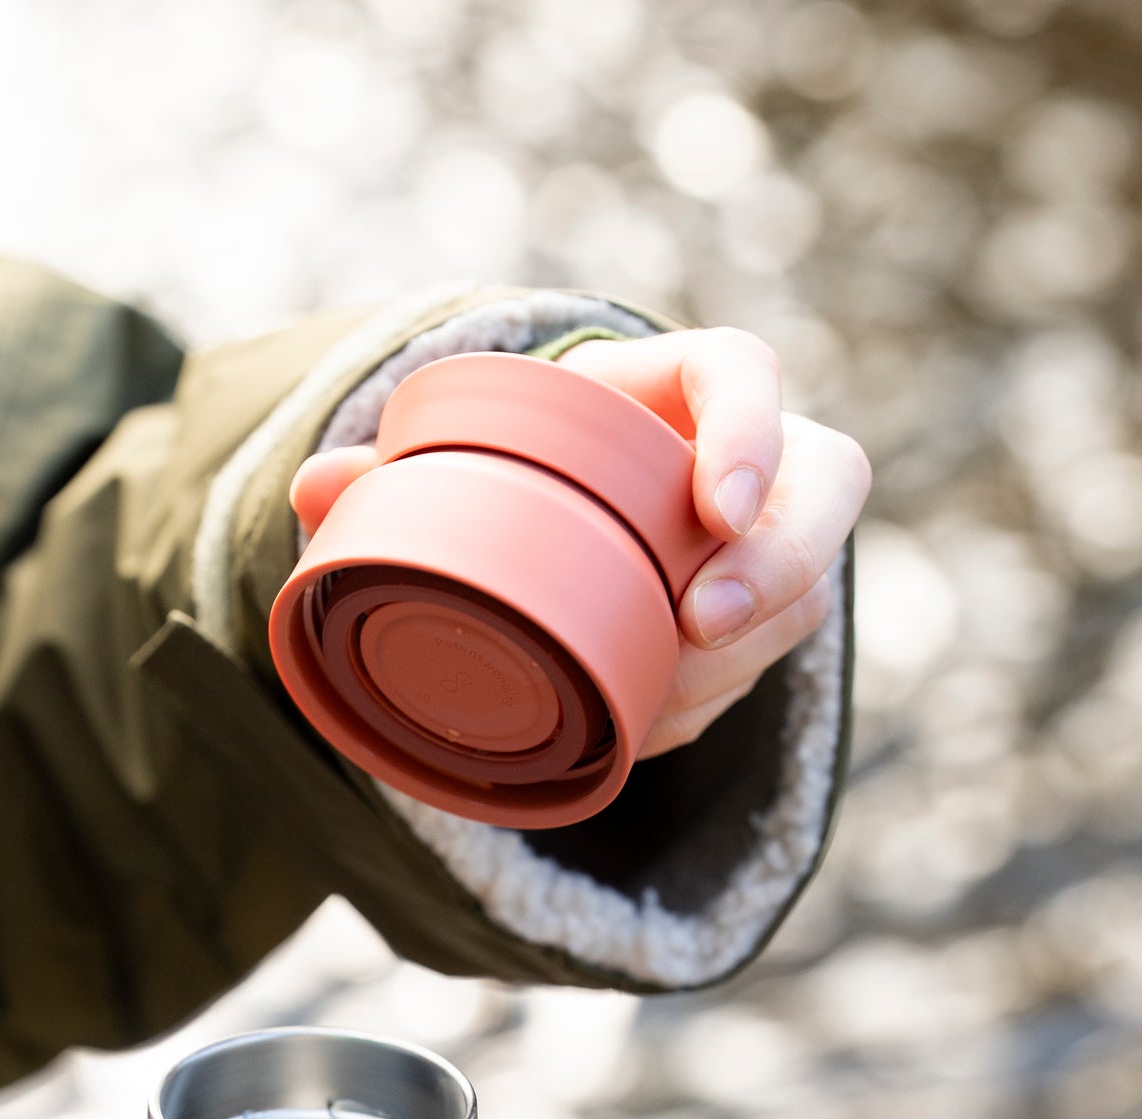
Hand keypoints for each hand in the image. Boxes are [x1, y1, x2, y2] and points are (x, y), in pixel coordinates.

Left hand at [287, 326, 870, 760]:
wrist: (565, 514)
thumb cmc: (520, 466)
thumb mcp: (466, 456)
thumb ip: (392, 469)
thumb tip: (317, 489)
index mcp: (676, 386)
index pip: (745, 374)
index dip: (750, 431)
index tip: (717, 504)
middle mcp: (750, 457)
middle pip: (825, 490)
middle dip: (779, 565)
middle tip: (701, 626)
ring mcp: (770, 542)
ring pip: (802, 595)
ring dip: (736, 657)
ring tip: (657, 694)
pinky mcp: (762, 620)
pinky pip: (761, 668)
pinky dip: (704, 702)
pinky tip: (647, 722)